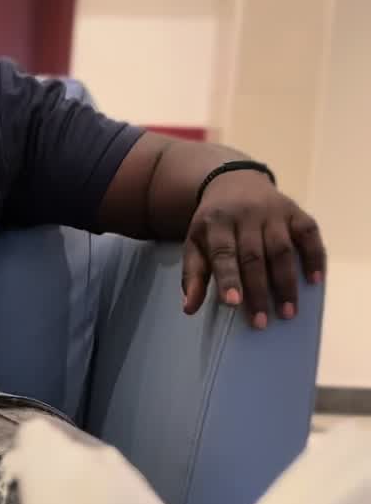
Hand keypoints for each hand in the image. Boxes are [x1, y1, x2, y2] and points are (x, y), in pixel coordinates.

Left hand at [182, 172, 325, 327]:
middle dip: (259, 291)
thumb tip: (189, 309)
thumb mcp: (195, 243)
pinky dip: (314, 256)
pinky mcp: (295, 211)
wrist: (234, 181)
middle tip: (262, 322)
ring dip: (287, 282)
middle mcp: (246, 215)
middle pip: (254, 256)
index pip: (223, 254)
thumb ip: (193, 275)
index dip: (229, 279)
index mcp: (217, 223)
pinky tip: (315, 280)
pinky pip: (309, 233)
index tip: (234, 304)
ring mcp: (273, 212)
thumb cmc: (214, 223)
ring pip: (282, 248)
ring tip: (289, 312)